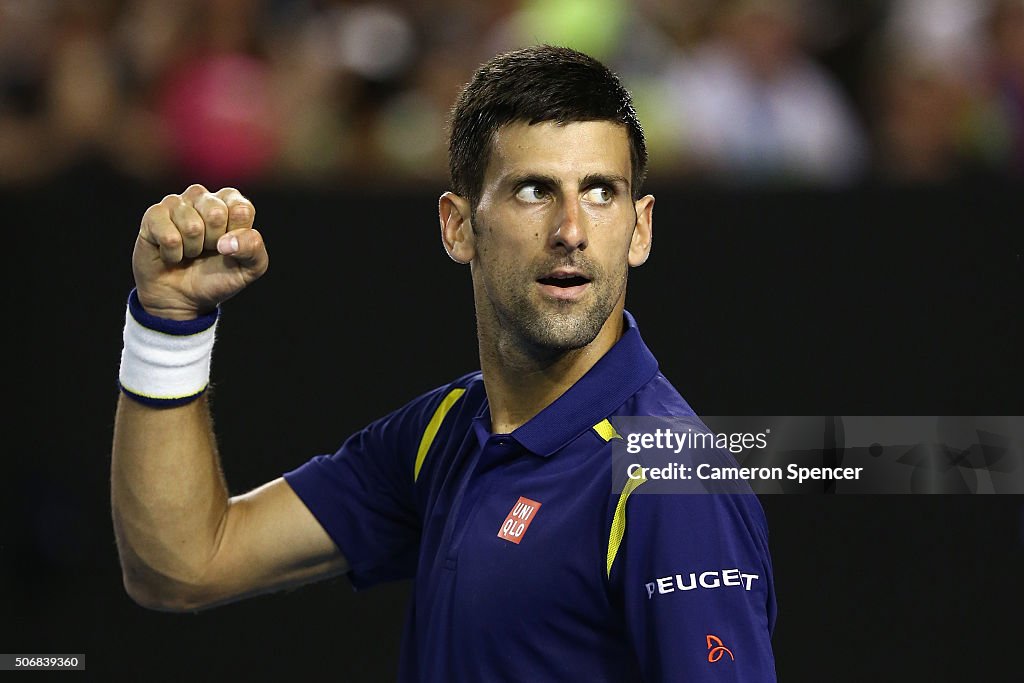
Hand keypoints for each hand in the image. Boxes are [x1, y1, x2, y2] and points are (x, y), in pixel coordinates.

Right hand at [134, 184, 268, 319]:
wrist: (183, 298)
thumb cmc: (218, 277)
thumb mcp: (250, 268)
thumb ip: (254, 249)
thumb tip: (228, 241)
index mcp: (230, 203)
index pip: (241, 209)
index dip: (237, 236)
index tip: (229, 247)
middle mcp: (203, 197)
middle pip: (215, 213)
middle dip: (213, 242)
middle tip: (207, 250)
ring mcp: (176, 203)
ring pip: (191, 226)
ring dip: (192, 250)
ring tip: (189, 253)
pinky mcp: (153, 215)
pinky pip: (168, 235)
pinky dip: (173, 254)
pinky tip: (171, 254)